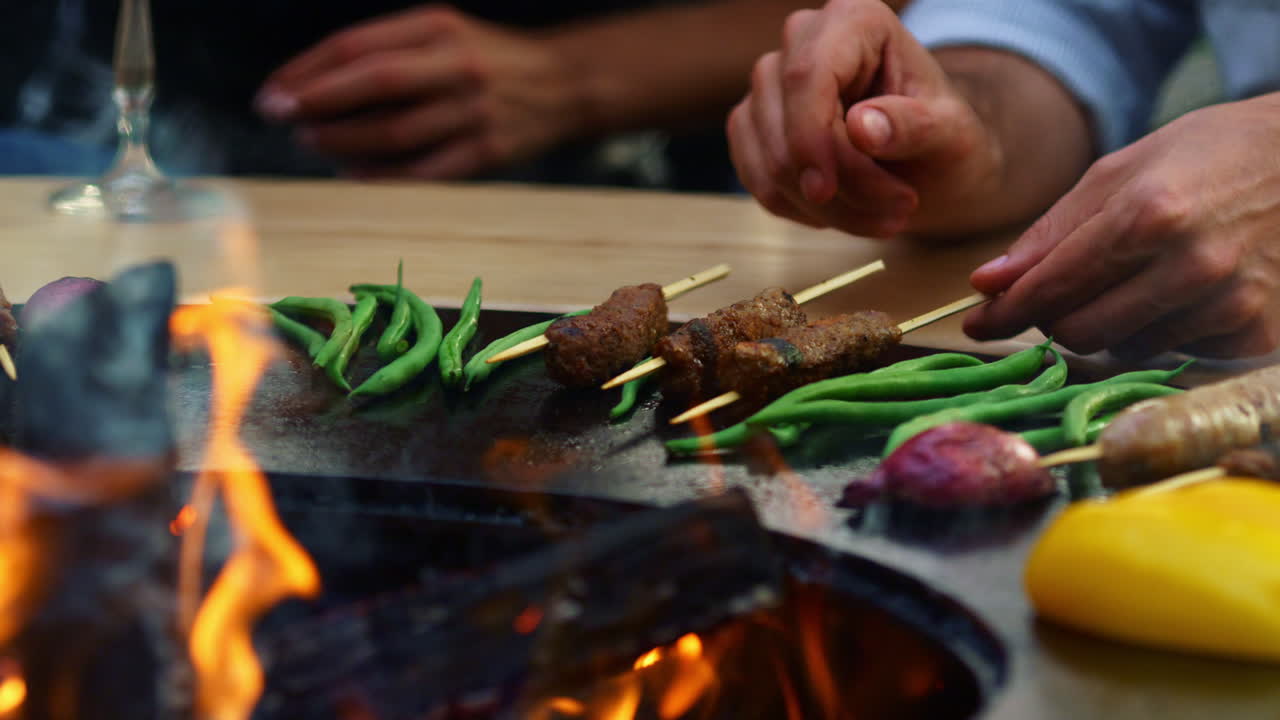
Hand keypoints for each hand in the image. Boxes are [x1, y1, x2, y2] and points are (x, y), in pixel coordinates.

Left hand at [256, 7, 581, 178]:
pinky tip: (352, 173)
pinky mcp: (488, 151)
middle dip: (318, 102)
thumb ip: (387, 49)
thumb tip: (313, 84)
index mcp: (438, 26)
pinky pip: (423, 171)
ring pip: (395, 132)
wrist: (565, 85)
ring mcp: (474, 110)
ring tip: (312, 143)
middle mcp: (456, 64)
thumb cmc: (487, 60)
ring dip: (344, 142)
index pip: (357, 45)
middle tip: (280, 118)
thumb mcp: (443, 32)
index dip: (307, 70)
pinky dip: (382, 175)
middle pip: (375, 83)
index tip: (274, 93)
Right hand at [727, 0, 999, 236]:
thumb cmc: (943, 137)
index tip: (825, 191)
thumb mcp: (952, 134)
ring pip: (770, 162)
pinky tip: (845, 212)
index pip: (807, 77)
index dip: (810, 138)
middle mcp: (802, 41)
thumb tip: (861, 127)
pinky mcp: (754, 125)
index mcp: (854, 20)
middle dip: (836, 185)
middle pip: (785, 126)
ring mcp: (771, 84)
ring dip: (825, 209)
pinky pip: (759, 181)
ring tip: (882, 218)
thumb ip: (913, 126)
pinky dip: (802, 211)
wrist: (930, 160)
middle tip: (898, 213)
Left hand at [966, 95, 1279, 358]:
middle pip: (1079, 333)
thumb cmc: (1209, 156)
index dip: (1005, 311)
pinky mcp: (1255, 333)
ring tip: (1136, 276)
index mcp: (1150, 215)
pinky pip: (1173, 354)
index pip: (1052, 287)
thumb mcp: (1123, 171)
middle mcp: (1191, 266)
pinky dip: (1158, 331)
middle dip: (1053, 319)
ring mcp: (1229, 304)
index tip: (977, 322)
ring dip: (1108, 324)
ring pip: (1123, 349)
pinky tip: (1178, 292)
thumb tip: (986, 282)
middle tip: (1057, 295)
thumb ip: (1051, 232)